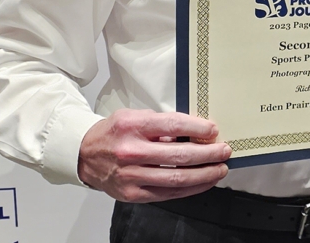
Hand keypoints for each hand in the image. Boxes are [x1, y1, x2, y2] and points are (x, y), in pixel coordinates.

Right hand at [78, 108, 231, 202]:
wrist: (84, 155)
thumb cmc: (115, 133)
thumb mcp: (135, 116)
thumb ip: (162, 123)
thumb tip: (195, 130)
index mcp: (133, 126)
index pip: (173, 125)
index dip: (198, 128)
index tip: (214, 130)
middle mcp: (131, 151)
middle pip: (179, 155)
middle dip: (208, 153)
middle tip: (225, 150)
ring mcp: (131, 175)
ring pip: (177, 178)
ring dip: (204, 174)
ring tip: (220, 168)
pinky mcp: (132, 194)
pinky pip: (168, 193)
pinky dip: (190, 188)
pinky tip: (204, 182)